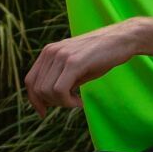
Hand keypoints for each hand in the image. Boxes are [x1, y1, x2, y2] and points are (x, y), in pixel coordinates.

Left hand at [23, 21, 142, 116]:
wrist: (123, 39)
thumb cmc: (101, 56)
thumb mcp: (76, 68)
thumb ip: (60, 80)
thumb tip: (47, 101)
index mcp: (48, 52)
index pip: (30, 80)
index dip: (34, 100)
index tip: (43, 112)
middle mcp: (51, 52)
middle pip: (36, 89)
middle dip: (51, 103)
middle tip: (69, 104)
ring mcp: (61, 55)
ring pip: (46, 91)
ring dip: (61, 103)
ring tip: (77, 101)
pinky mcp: (74, 62)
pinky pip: (59, 90)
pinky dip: (68, 102)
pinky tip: (80, 102)